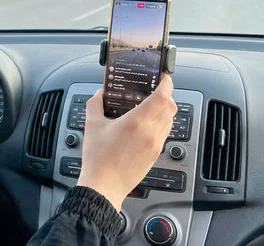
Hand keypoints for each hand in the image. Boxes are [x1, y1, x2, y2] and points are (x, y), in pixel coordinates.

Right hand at [76, 74, 176, 210]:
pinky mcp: (155, 155)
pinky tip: (147, 125)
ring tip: (152, 106)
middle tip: (157, 89)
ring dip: (165, 110)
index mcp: (137, 122)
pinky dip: (161, 124)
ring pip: (170, 121)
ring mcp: (155, 144)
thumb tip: (99, 94)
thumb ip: (95, 104)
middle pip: (171, 107)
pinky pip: (165, 133)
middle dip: (167, 95)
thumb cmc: (98, 158)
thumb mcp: (92, 126)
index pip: (162, 97)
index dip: (167, 84)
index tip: (164, 78)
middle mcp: (151, 132)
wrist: (104, 186)